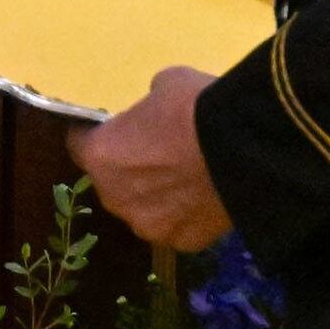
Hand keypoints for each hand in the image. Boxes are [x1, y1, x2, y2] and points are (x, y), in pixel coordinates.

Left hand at [68, 67, 234, 249]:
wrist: (248, 148)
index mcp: (100, 156)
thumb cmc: (195, 108)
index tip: (113, 131)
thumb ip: (149, 106)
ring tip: (188, 179)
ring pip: (145, 209)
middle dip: (130, 170)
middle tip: (160, 155)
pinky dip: (188, 215)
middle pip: (114, 182)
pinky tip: (207, 198)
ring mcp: (150, 225)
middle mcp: (116, 197)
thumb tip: (156, 111)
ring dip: (157, 197)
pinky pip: (179, 226)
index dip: (96, 136)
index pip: (81, 145)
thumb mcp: (164, 86)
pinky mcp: (185, 243)